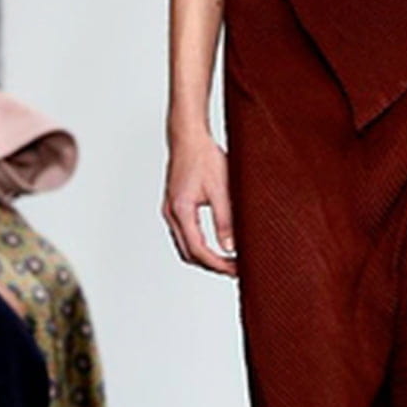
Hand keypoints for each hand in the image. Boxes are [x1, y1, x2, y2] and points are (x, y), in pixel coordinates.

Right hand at [163, 130, 236, 276]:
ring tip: (228, 260)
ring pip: (185, 246)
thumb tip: (230, 247)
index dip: (218, 264)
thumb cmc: (204, 157)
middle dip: (212, 265)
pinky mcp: (174, 206)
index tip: (236, 270)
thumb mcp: (222, 189)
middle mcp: (172, 213)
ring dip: (205, 257)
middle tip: (235, 269)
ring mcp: (171, 211)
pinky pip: (184, 234)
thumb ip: (225, 219)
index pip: (199, 250)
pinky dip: (199, 245)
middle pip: (189, 254)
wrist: (188, 137)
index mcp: (181, 210)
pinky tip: (215, 244)